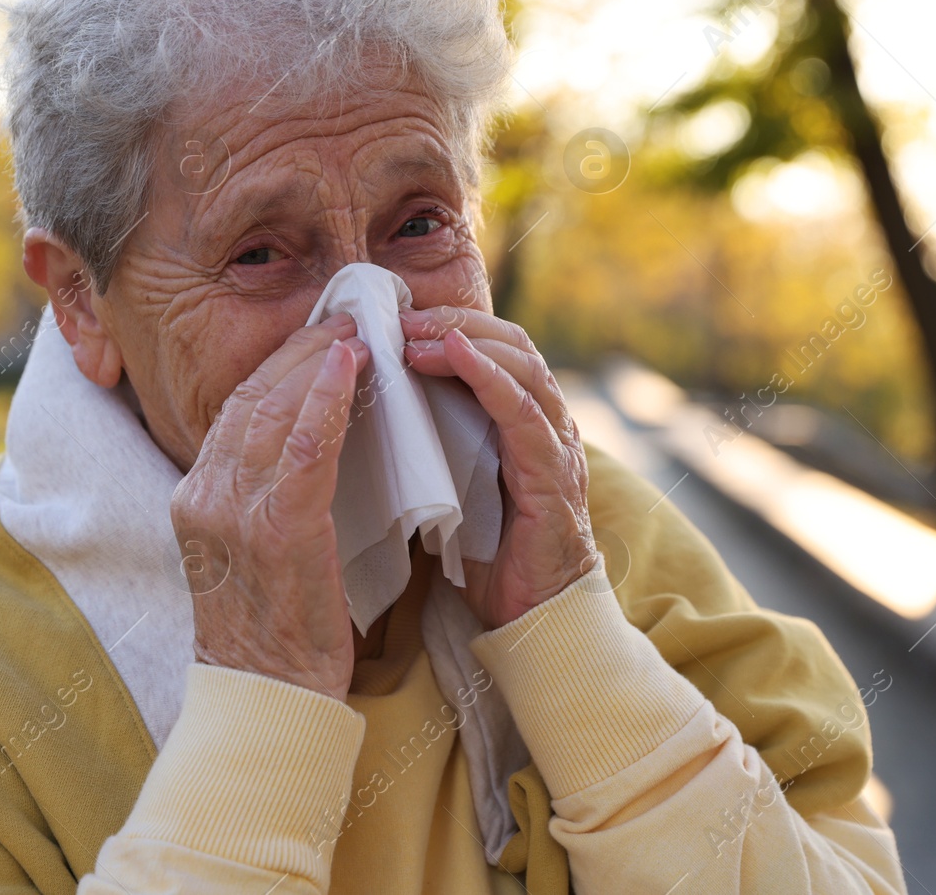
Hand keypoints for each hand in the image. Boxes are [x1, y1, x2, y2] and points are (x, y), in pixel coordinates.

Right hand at [170, 313, 368, 700]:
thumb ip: (260, 496)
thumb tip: (303, 442)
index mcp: (194, 498)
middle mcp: (204, 496)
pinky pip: (300, 448)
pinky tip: (347, 369)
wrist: (269, 696)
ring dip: (316, 362)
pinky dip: (322, 400)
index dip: (276, 368)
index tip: (315, 338)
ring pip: (271, 411)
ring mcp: (234, 512)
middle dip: (297, 351)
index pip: (232, 412)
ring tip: (355, 333)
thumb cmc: (273, 628)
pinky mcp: (277, 530)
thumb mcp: (247, 551)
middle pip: (248, 398)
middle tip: (343, 318)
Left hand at [399, 307, 596, 629]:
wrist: (532, 619)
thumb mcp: (455, 485)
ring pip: (522, 366)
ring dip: (466, 341)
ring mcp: (557, 447)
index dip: (451, 326)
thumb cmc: (491, 556)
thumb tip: (378, 411)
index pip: (496, 350)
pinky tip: (458, 356)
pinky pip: (524, 413)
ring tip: (416, 335)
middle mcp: (548, 425)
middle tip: (401, 317)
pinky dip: (491, 376)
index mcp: (524, 424)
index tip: (398, 319)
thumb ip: (437, 444)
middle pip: (511, 344)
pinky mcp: (554, 476)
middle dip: (455, 323)